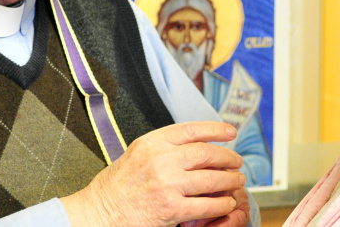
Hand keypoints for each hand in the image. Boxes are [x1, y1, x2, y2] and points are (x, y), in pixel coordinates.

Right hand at [61, 122, 248, 226]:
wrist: (101, 210)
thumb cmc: (118, 183)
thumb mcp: (138, 151)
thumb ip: (164, 145)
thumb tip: (195, 141)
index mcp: (153, 142)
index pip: (192, 130)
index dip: (215, 129)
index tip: (230, 132)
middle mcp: (161, 159)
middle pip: (205, 153)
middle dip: (227, 157)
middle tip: (237, 160)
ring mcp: (167, 184)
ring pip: (210, 178)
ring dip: (229, 180)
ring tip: (237, 180)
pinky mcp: (171, 208)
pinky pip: (205, 204)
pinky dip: (220, 204)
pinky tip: (226, 202)